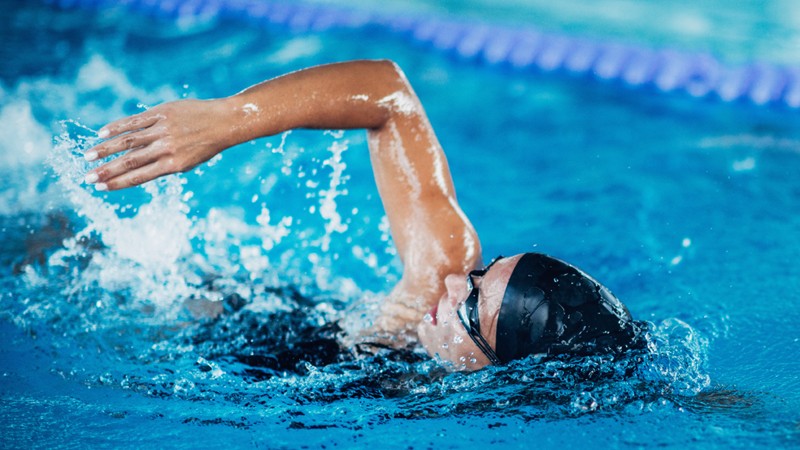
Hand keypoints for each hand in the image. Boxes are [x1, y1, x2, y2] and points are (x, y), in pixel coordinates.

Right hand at [84, 98, 233, 190]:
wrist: (224, 121)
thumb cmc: (206, 144)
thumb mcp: (189, 161)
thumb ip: (165, 165)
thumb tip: (138, 169)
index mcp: (173, 164)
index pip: (140, 176)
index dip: (118, 182)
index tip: (100, 187)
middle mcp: (166, 148)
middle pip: (130, 161)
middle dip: (106, 170)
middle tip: (87, 177)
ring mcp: (163, 130)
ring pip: (128, 141)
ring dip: (106, 149)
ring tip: (88, 155)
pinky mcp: (162, 113)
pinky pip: (135, 121)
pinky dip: (118, 127)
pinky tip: (102, 133)